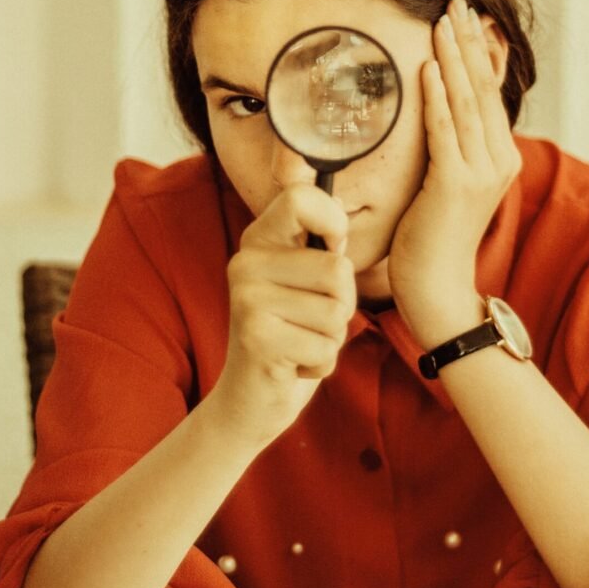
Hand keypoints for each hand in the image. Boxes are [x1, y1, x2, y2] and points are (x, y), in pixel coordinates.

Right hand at [214, 183, 356, 444]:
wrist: (249, 399)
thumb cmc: (291, 333)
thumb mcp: (303, 279)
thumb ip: (317, 240)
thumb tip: (325, 188)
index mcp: (258, 239)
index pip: (302, 198)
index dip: (334, 222)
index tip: (333, 249)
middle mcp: (246, 262)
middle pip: (337, 269)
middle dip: (342, 305)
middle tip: (311, 319)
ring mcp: (247, 299)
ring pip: (337, 311)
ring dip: (332, 337)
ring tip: (301, 341)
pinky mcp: (257, 337)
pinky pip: (327, 346)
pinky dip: (321, 363)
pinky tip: (293, 364)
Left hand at [389, 0, 521, 348]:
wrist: (438, 287)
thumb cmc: (434, 238)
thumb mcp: (451, 185)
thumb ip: (455, 149)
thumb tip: (442, 113)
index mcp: (501, 158)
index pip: (489, 94)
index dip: (477, 53)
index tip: (464, 17)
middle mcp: (499, 160)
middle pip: (483, 89)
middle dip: (467, 42)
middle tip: (455, 0)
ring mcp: (481, 173)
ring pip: (467, 103)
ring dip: (452, 58)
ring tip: (442, 20)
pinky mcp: (456, 185)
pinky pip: (446, 130)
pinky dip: (437, 97)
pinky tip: (428, 67)